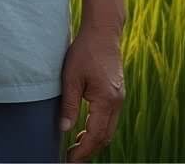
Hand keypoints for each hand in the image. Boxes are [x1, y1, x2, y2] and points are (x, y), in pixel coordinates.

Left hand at [59, 24, 124, 161]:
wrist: (103, 33)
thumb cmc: (85, 52)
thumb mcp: (70, 77)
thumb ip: (69, 105)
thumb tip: (65, 129)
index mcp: (106, 101)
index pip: (96, 135)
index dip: (83, 150)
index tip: (70, 159)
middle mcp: (117, 103)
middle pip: (105, 136)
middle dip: (90, 150)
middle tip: (71, 156)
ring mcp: (119, 98)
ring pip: (109, 129)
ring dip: (94, 140)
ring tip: (76, 146)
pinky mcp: (116, 93)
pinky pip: (110, 118)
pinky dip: (98, 128)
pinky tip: (85, 128)